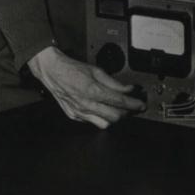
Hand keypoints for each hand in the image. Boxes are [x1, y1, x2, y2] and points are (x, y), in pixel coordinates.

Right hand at [28, 46, 145, 128]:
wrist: (52, 71)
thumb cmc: (73, 69)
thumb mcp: (97, 71)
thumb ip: (114, 83)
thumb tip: (129, 89)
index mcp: (93, 90)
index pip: (120, 102)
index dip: (134, 105)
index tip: (141, 105)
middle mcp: (86, 104)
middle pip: (115, 117)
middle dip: (127, 113)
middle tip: (133, 108)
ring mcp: (79, 112)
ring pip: (105, 124)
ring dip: (115, 118)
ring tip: (119, 110)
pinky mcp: (74, 116)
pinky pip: (93, 122)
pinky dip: (101, 118)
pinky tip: (103, 110)